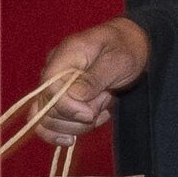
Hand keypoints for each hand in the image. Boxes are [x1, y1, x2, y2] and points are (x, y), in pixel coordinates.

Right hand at [33, 18, 151, 145]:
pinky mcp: (60, 100)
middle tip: (104, 100)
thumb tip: (74, 96)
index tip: (91, 113)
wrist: (129, 46)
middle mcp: (53, 72)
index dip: (67, 107)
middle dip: (78, 117)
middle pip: (47, 109)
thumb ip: (94, 79)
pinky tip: (92, 122)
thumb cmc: (124, 48)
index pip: (49, 88)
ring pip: (49, 121)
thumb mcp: (116, 61)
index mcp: (64, 56)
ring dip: (79, 124)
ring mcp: (55, 87)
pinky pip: (50, 124)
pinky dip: (70, 130)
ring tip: (103, 107)